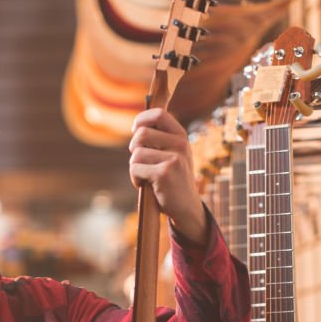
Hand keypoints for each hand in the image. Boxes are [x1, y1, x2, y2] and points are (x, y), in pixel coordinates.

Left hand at [129, 108, 208, 243]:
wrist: (186, 206)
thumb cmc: (174, 178)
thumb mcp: (173, 154)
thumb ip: (160, 139)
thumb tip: (137, 125)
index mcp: (181, 136)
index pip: (159, 114)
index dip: (141, 119)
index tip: (135, 130)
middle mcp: (180, 145)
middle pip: (141, 134)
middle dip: (134, 148)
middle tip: (140, 160)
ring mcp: (174, 159)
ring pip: (136, 154)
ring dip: (134, 166)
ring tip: (145, 175)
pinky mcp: (164, 173)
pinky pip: (135, 169)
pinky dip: (135, 178)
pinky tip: (145, 184)